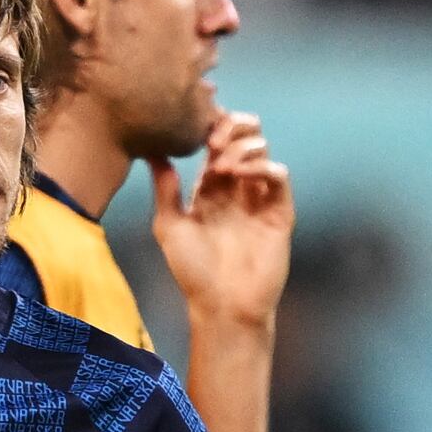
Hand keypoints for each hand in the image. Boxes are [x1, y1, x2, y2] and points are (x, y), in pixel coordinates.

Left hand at [148, 109, 292, 335]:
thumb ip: (164, 188)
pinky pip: (279, 176)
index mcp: (210, 186)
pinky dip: (262, 167)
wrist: (222, 305)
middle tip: (211, 142)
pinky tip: (240, 176)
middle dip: (231, 126)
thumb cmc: (193, 272)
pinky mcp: (279, 211)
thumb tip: (151, 150)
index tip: (194, 128)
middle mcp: (237, 186)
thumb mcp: (169, 226)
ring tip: (222, 168)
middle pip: (245, 134)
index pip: (216, 139)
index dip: (210, 125)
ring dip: (242, 148)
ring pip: (262, 148)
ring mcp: (259, 197)